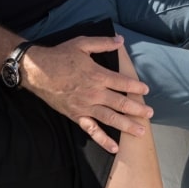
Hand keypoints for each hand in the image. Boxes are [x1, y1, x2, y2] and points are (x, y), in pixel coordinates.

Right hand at [22, 35, 152, 153]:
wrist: (38, 71)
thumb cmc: (61, 55)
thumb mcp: (82, 44)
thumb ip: (103, 42)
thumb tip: (120, 40)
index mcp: (98, 75)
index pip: (122, 83)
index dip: (136, 87)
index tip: (146, 91)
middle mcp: (95, 93)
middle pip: (120, 103)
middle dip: (137, 109)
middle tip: (150, 114)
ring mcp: (86, 107)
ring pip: (110, 118)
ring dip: (127, 125)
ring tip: (140, 131)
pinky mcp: (76, 116)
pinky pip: (92, 130)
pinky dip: (103, 140)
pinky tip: (114, 148)